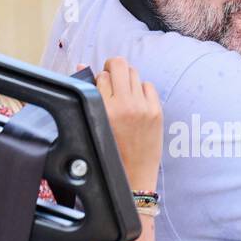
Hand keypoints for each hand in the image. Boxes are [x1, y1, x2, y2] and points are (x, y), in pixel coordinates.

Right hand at [93, 57, 161, 190]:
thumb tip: (83, 66)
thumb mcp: (95, 122)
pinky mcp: (156, 111)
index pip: (101, 76)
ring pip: (134, 72)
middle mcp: (124, 106)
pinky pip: (148, 85)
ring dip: (127, 79)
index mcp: (104, 110)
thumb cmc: (110, 151)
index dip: (99, 80)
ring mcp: (143, 107)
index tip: (101, 87)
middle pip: (119, 65)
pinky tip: (137, 102)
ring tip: (124, 93)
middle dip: (113, 68)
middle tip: (112, 78)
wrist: (134, 175)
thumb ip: (89, 93)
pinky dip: (141, 90)